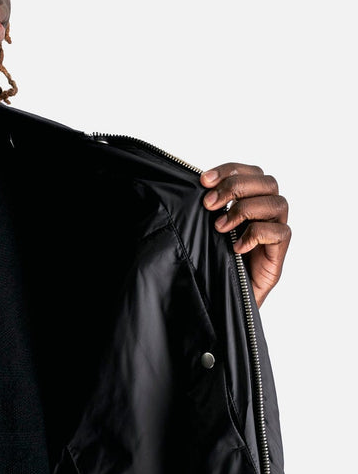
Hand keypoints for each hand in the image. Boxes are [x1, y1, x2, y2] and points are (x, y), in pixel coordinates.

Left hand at [199, 163, 290, 308]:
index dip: (230, 170)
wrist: (220, 303)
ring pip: (277, 203)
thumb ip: (207, 211)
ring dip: (245, 209)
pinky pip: (280, 232)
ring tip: (220, 228)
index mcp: (250, 203)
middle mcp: (265, 214)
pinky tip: (236, 248)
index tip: (204, 180)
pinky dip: (257, 234)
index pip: (251, 172)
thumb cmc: (211, 266)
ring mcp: (274, 233)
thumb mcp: (204, 233)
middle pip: (267, 182)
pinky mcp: (277, 255)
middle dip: (236, 186)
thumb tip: (193, 187)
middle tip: (209, 204)